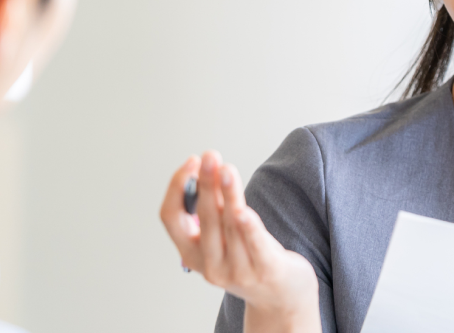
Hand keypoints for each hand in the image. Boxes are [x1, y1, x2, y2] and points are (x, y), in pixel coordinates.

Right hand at [160, 151, 320, 332]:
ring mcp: (238, 271)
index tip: (192, 163)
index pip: (171, 218)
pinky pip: (254, 243)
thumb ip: (214, 211)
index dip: (177, 188)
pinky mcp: (265, 271)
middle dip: (206, 184)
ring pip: (230, 224)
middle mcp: (211, 266)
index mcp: (191, 255)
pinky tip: (243, 210)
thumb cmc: (251, 259)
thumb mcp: (224, 238)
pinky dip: (248, 226)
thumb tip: (210, 171)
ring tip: (227, 170)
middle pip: (204, 218)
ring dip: (229, 194)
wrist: (282, 296)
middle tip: (209, 157)